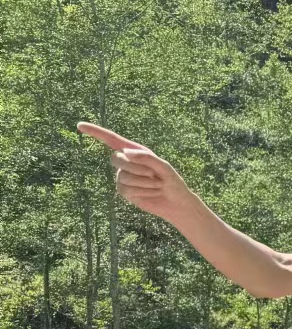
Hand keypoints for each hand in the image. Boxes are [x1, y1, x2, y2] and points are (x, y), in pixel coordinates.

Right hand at [78, 122, 194, 219]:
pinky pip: (124, 189)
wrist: (174, 202)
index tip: (79, 125)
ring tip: (156, 185)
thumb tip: (124, 151)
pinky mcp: (124, 190)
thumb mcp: (164, 167)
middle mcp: (127, 162)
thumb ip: (146, 158)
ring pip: (122, 177)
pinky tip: (150, 193)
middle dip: (136, 168)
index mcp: (136, 151)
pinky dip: (141, 192)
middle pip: (115, 159)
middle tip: (154, 175)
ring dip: (143, 183)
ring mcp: (123, 176)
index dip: (96, 132)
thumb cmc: (173, 181)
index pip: (111, 139)